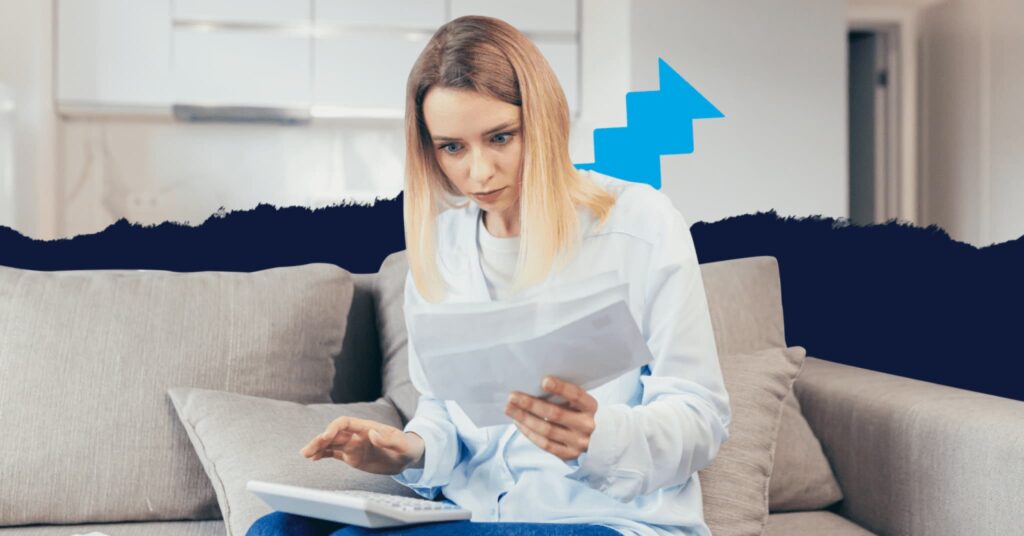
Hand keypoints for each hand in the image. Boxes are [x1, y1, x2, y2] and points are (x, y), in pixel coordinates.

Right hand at [300, 416, 424, 475]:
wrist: (408, 457)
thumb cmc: (407, 447)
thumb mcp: (403, 444)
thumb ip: (388, 439)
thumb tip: (372, 433)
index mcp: (367, 427)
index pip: (344, 423)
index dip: (333, 428)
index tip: (326, 437)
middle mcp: (357, 435)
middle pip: (333, 434)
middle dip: (320, 440)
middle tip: (307, 450)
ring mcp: (353, 446)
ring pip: (331, 444)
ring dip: (318, 448)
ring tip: (305, 454)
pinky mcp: (352, 457)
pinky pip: (334, 454)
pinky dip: (323, 455)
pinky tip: (313, 458)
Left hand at [505, 376, 597, 460]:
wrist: (597, 441)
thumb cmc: (580, 414)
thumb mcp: (579, 403)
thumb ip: (563, 396)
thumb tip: (532, 386)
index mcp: (591, 407)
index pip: (576, 395)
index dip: (560, 388)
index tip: (543, 380)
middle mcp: (587, 425)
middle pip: (555, 414)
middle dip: (531, 404)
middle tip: (513, 396)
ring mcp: (578, 442)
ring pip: (546, 430)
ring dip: (524, 418)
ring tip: (509, 408)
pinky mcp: (568, 455)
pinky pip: (544, 444)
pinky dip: (529, 432)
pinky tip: (518, 423)